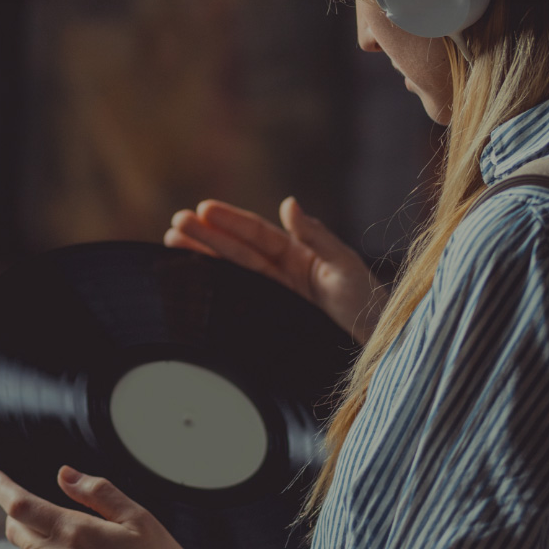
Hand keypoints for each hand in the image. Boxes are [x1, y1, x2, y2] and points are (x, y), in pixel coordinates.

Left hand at [0, 465, 207, 548]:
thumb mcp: (138, 518)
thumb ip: (98, 493)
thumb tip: (66, 475)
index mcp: (76, 534)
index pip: (21, 506)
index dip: (1, 488)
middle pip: (19, 532)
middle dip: (16, 514)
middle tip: (26, 502)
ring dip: (45, 540)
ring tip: (79, 536)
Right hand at [165, 196, 381, 341]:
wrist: (376, 344)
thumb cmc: (367, 303)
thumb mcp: (344, 265)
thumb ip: (316, 236)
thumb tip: (288, 204)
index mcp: (300, 253)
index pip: (258, 233)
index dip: (231, 221)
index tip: (204, 210)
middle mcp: (283, 271)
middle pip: (238, 249)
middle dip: (206, 236)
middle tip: (175, 223)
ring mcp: (276, 294)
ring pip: (233, 270)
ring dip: (204, 256)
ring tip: (172, 241)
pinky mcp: (271, 316)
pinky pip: (239, 297)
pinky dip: (215, 286)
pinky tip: (193, 277)